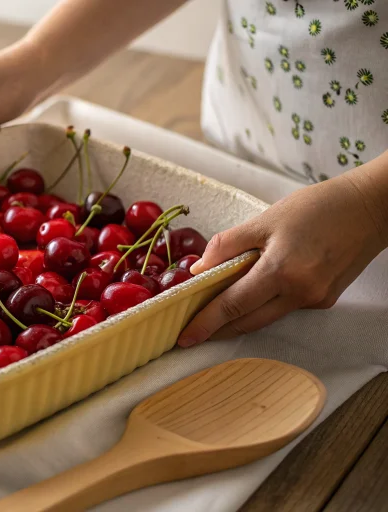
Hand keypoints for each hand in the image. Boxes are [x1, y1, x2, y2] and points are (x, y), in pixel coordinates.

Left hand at [178, 162, 387, 346]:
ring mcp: (315, 299)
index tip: (185, 337)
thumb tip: (199, 269)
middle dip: (218, 329)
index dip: (206, 323)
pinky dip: (263, 304)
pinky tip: (251, 294)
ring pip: (266, 317)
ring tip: (213, 316)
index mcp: (281, 271)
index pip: (233, 305)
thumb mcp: (265, 219)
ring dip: (239, 318)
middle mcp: (300, 293)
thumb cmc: (320, 207)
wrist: (371, 208)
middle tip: (191, 333)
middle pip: (248, 320)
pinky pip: (285, 307)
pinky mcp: (325, 299)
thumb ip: (228, 245)